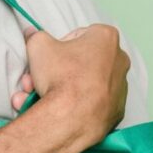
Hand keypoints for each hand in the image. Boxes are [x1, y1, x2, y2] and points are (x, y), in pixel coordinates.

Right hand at [11, 24, 130, 143]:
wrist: (71, 119)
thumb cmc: (61, 79)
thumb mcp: (39, 47)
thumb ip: (36, 36)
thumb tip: (32, 33)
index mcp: (106, 38)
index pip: (78, 36)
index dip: (59, 48)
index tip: (50, 60)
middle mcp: (120, 60)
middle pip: (83, 62)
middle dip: (62, 70)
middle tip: (43, 80)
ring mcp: (121, 87)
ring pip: (89, 84)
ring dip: (69, 88)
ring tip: (49, 97)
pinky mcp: (117, 110)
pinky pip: (96, 104)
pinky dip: (82, 106)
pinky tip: (65, 110)